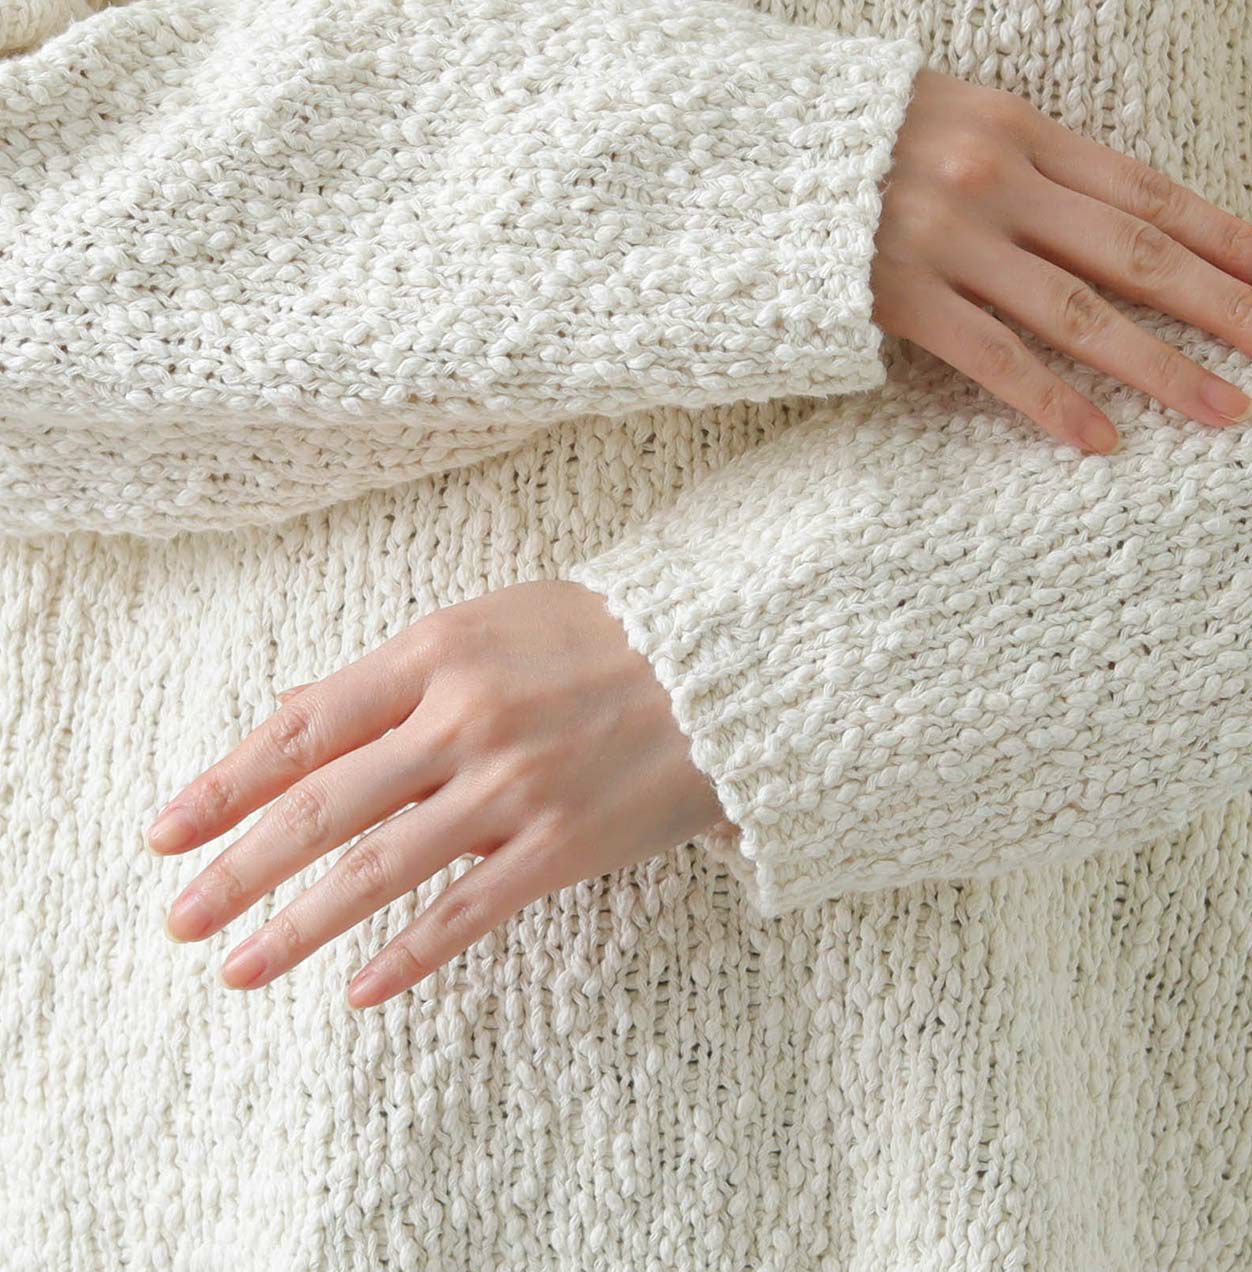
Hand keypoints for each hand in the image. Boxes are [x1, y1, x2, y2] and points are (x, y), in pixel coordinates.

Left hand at [144, 580, 727, 1006]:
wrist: (724, 663)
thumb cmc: (601, 634)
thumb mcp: (489, 622)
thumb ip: (392, 673)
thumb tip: (292, 706)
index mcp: (439, 650)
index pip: (306, 725)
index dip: (228, 782)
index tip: (165, 830)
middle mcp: (466, 718)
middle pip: (324, 804)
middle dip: (238, 866)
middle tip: (176, 917)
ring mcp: (515, 786)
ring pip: (381, 868)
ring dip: (299, 925)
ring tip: (236, 969)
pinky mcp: (565, 844)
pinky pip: (469, 912)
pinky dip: (409, 956)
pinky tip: (358, 991)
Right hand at [871, 69, 1251, 451]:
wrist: (731, 146)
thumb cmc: (846, 135)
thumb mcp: (947, 117)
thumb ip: (1025, 157)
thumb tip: (1114, 216)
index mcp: (1016, 123)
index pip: (1148, 190)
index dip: (1230, 235)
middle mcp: (994, 175)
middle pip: (1137, 252)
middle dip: (1229, 305)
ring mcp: (944, 235)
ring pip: (1080, 311)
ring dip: (1163, 366)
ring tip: (1231, 410)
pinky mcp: (894, 293)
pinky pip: (991, 357)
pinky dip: (1052, 400)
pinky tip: (1104, 441)